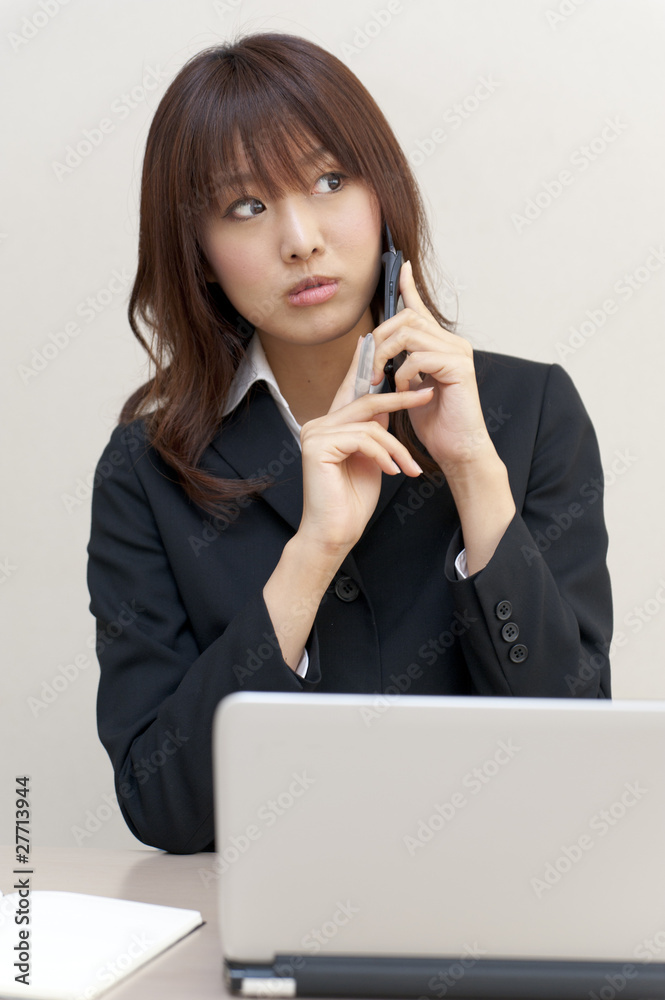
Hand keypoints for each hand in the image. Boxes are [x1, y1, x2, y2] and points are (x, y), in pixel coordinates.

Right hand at [298, 336, 433, 554]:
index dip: (370, 370)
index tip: (392, 357)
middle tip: (427, 396)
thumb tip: (386, 407)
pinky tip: (392, 472)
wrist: (335, 534)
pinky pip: (363, 439)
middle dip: (400, 400)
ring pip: (370, 425)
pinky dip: (383, 455)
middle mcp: (317, 425)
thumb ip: (373, 433)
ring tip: (409, 468)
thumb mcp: (371, 459)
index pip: (351, 391)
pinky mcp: (317, 446)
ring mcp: (314, 434)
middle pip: (365, 402)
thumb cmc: (352, 502)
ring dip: (397, 447)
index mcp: (328, 426)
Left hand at [371, 260, 494, 475]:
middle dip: (380, 339)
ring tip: (381, 380)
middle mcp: (452, 343)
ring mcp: (458, 352)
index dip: (408, 287)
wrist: (458, 449)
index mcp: (441, 345)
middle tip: (370, 367)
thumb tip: (374, 345)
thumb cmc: (435, 424)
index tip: (399, 267)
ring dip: (385, 356)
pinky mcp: (458, 366)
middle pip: (406, 317)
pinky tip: (406, 390)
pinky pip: (418, 356)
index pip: (420, 309)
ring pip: (409, 333)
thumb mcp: (408, 387)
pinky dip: (404, 373)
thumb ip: (398, 363)